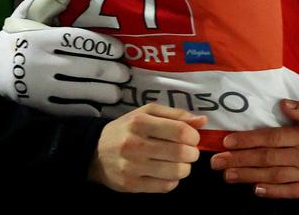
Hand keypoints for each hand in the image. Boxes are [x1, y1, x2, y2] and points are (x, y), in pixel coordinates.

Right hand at [0, 0, 128, 115]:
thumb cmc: (17, 37)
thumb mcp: (28, 13)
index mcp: (41, 38)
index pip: (80, 42)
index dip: (104, 47)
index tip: (120, 50)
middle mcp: (42, 63)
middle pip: (86, 68)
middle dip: (111, 72)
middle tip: (125, 73)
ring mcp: (41, 87)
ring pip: (81, 90)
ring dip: (105, 92)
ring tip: (118, 91)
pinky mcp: (40, 105)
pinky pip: (69, 108)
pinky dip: (88, 109)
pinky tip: (101, 107)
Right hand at [90, 103, 206, 192]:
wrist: (96, 152)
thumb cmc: (127, 129)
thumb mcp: (147, 113)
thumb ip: (176, 115)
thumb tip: (202, 121)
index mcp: (140, 122)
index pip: (180, 132)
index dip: (194, 136)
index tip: (192, 138)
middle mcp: (134, 144)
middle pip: (180, 153)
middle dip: (192, 153)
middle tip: (188, 151)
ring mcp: (132, 167)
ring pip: (176, 172)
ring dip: (185, 168)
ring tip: (179, 162)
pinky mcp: (131, 185)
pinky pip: (165, 186)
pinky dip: (173, 180)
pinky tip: (168, 172)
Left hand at [210, 100, 298, 198]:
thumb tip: (283, 105)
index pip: (271, 138)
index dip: (247, 140)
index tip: (227, 141)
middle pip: (266, 159)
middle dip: (239, 160)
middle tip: (215, 163)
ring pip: (274, 177)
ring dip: (248, 177)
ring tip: (228, 176)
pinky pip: (292, 192)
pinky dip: (273, 192)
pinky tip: (257, 191)